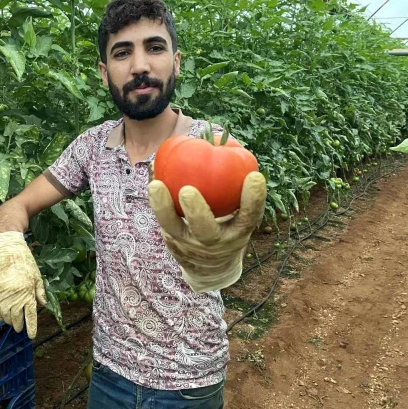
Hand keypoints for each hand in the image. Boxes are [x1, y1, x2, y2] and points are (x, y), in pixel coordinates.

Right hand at [0, 231, 46, 338]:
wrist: (10, 251)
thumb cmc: (26, 263)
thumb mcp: (37, 277)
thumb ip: (40, 292)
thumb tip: (43, 305)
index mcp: (28, 293)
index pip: (30, 316)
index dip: (31, 327)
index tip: (31, 336)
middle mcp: (16, 296)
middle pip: (16, 318)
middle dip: (18, 325)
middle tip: (19, 328)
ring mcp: (4, 294)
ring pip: (5, 315)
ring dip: (8, 321)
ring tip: (11, 322)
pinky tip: (1, 315)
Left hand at [148, 164, 266, 291]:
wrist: (211, 267)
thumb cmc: (229, 224)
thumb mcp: (240, 213)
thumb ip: (237, 186)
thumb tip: (228, 141)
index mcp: (238, 232)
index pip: (250, 217)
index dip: (254, 199)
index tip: (254, 176)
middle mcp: (214, 242)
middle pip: (205, 230)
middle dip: (196, 212)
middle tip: (187, 190)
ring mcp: (190, 245)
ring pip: (174, 228)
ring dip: (162, 207)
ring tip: (155, 184)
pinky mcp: (172, 243)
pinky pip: (161, 220)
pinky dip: (156, 200)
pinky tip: (153, 178)